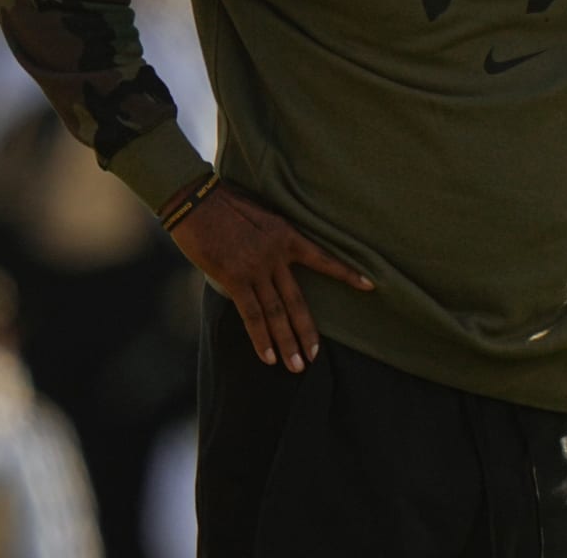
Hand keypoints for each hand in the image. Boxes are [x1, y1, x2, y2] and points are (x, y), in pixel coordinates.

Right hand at [169, 181, 374, 372]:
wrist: (196, 199)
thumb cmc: (224, 203)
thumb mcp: (260, 214)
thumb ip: (272, 240)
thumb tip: (275, 261)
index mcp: (287, 235)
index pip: (323, 258)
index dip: (346, 273)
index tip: (369, 286)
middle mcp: (277, 254)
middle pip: (297, 300)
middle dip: (307, 331)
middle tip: (314, 357)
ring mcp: (257, 267)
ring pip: (277, 312)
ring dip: (287, 342)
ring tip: (296, 366)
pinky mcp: (235, 277)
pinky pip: (252, 314)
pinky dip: (261, 338)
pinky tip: (269, 357)